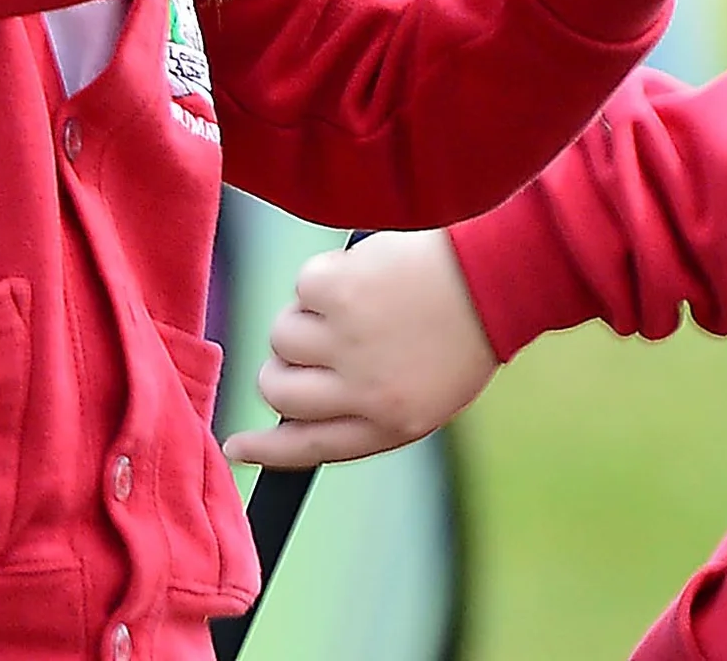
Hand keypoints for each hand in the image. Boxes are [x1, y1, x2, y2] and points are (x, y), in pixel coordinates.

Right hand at [222, 230, 498, 469]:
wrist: (491, 276)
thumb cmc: (459, 333)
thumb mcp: (426, 396)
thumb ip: (364, 409)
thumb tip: (295, 412)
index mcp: (388, 423)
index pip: (308, 448)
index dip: (265, 452)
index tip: (235, 448)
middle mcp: (362, 389)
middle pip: (279, 391)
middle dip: (283, 369)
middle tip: (311, 345)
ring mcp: (345, 339)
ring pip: (281, 335)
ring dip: (306, 317)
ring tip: (354, 302)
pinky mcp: (335, 290)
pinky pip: (301, 287)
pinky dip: (327, 276)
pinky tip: (366, 273)